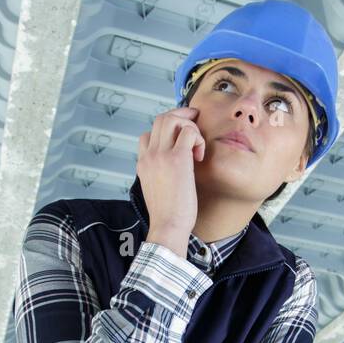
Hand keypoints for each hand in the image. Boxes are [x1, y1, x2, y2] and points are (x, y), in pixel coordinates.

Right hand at [138, 106, 204, 250]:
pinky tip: (200, 156)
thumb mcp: (156, 190)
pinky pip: (189, 132)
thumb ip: (160, 175)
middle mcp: (149, 155)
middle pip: (160, 119)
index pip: (148, 134)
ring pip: (172, 119)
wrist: (167, 226)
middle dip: (181, 116)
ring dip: (189, 126)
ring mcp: (161, 155)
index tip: (181, 139)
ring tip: (197, 144)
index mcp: (143, 163)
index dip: (167, 131)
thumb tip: (175, 170)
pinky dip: (198, 138)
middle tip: (195, 122)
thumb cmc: (167, 215)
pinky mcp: (177, 159)